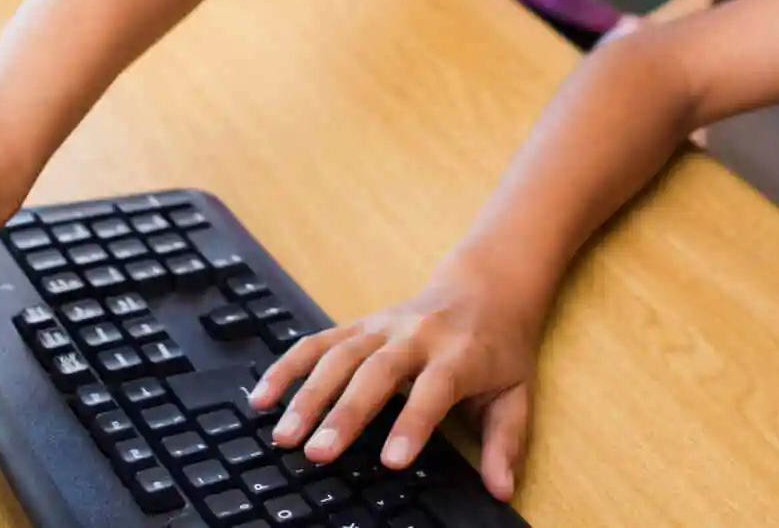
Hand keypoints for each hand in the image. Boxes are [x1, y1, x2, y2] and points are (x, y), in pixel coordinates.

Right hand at [247, 252, 548, 500]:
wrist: (486, 287)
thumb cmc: (500, 348)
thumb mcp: (516, 394)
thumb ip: (506, 444)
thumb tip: (502, 491)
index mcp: (459, 355)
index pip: (433, 390)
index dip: (413, 424)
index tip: (391, 462)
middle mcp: (416, 336)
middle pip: (375, 372)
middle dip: (344, 413)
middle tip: (317, 453)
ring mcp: (382, 327)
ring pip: (339, 356)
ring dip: (307, 395)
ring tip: (283, 435)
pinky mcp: (359, 324)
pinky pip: (316, 342)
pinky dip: (287, 367)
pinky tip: (262, 396)